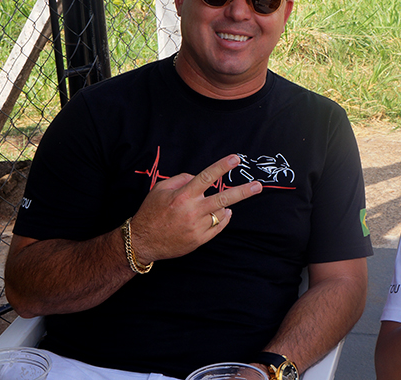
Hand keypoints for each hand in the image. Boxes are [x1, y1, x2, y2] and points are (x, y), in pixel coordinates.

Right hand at [129, 154, 262, 263]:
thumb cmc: (151, 212)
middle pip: (223, 198)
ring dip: (226, 206)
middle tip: (258, 186)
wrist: (142, 241)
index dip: (222, 167)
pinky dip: (223, 219)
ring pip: (221, 213)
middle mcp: (192, 211)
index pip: (206, 177)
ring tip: (226, 203)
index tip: (235, 158)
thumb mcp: (160, 189)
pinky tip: (223, 213)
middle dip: (242, 191)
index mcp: (183, 196)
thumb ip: (181, 179)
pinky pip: (218, 227)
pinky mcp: (199, 240)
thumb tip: (197, 176)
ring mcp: (197, 227)